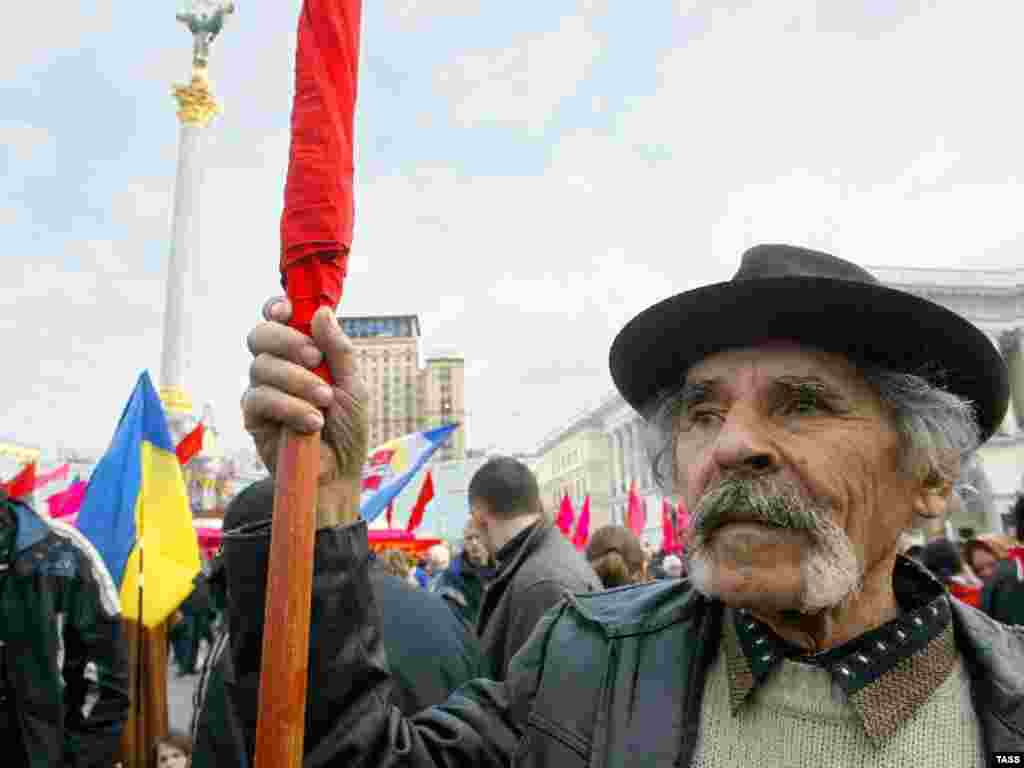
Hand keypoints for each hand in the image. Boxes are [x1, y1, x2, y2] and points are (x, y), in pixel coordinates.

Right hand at [243, 300, 368, 525]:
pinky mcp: (253, 417)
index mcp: (302, 353)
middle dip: (287, 341)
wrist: (339, 472)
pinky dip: (289, 407)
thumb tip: (322, 312)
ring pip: (261, 365)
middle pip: (260, 335)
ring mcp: (262, 390)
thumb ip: (339, 351)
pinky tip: (311, 422)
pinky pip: (260, 398)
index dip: (276, 308)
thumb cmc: (347, 429)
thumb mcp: (353, 387)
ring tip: (324, 403)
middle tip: (316, 360)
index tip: (288, 310)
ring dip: (298, 382)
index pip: (277, 319)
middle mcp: (277, 366)